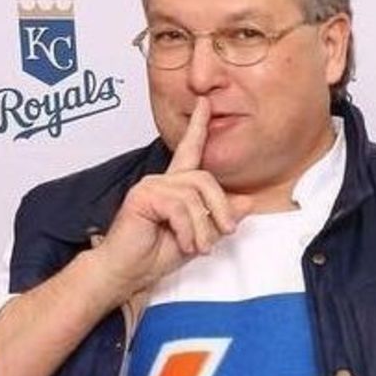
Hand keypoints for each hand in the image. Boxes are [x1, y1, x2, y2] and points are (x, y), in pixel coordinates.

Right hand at [90, 98, 252, 299]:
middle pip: (206, 179)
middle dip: (221, 208)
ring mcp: (151, 186)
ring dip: (203, 227)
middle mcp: (163, 181)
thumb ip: (220, 218)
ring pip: (194, 196)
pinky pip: (179, 207)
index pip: (190, 150)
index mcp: (175, 187)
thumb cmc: (155, 255)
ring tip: (198, 247)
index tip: (205, 103)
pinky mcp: (143, 196)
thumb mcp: (199, 236)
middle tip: (225, 233)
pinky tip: (183, 243)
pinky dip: (188, 229)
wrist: (127, 272)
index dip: (198, 126)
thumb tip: (248, 201)